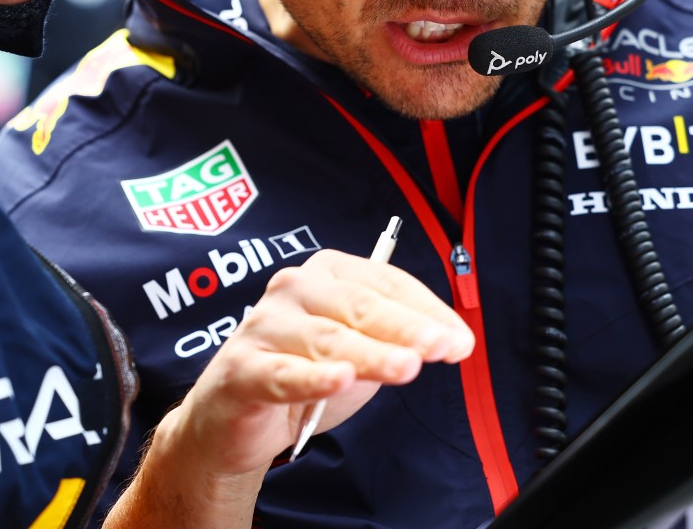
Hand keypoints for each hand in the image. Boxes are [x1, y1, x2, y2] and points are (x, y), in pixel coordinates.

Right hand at [164, 248, 474, 476]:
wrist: (232, 418)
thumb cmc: (301, 373)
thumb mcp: (358, 354)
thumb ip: (395, 343)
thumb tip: (451, 340)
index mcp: (326, 274)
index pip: (384, 282)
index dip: (425, 309)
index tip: (459, 339)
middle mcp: (293, 290)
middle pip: (357, 305)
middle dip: (404, 327)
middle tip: (441, 347)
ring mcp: (263, 327)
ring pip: (327, 339)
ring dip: (370, 353)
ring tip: (406, 367)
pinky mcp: (241, 369)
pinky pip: (283, 373)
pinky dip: (313, 377)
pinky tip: (340, 380)